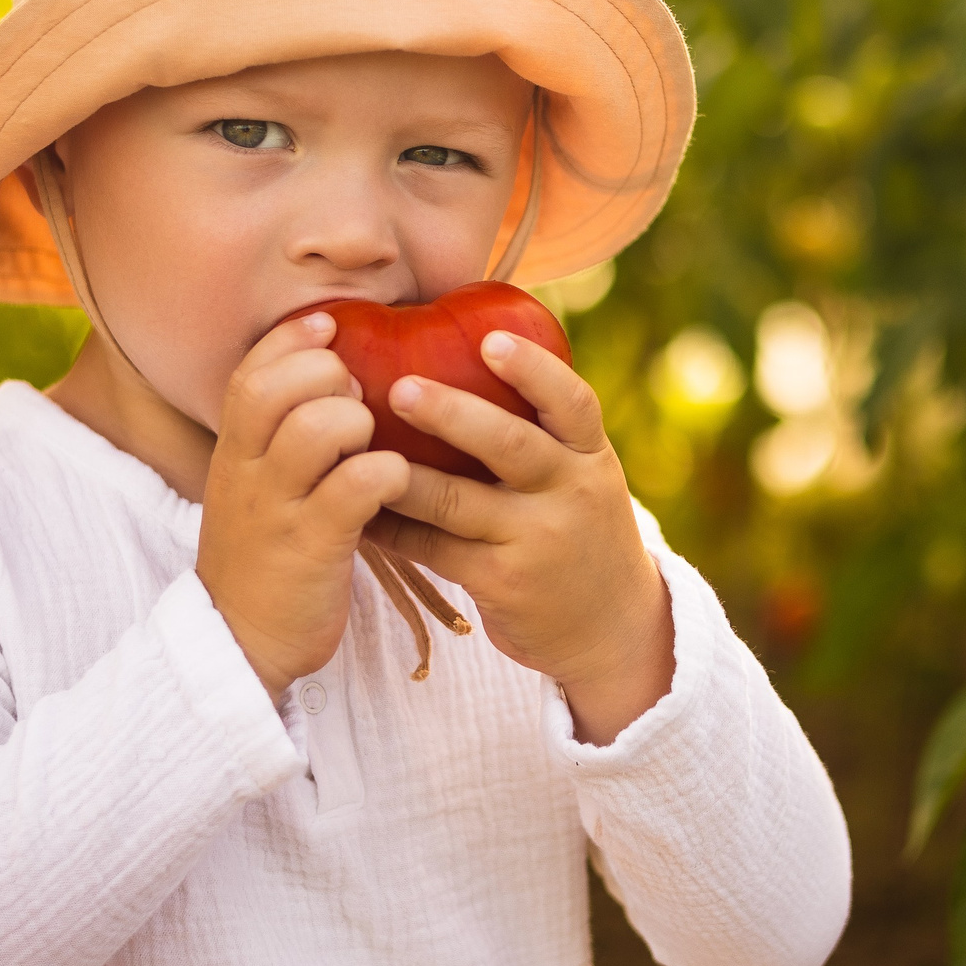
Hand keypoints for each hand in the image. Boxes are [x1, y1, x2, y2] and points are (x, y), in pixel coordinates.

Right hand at [197, 313, 410, 696]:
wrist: (242, 643)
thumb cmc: (268, 555)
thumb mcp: (258, 489)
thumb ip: (283, 438)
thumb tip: (337, 379)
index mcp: (235, 453)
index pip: (250, 372)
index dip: (291, 338)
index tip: (331, 327)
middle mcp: (246, 473)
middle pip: (278, 388)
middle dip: (330, 376)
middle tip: (361, 400)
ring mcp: (276, 510)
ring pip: (314, 429)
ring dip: (358, 422)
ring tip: (374, 443)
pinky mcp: (311, 548)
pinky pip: (354, 488)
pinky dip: (385, 473)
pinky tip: (396, 482)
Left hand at [363, 331, 672, 744]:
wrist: (611, 625)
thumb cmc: (578, 525)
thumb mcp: (582, 473)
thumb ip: (543, 427)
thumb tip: (472, 341)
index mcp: (589, 455)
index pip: (571, 402)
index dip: (533, 369)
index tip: (491, 340)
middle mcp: (570, 494)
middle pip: (510, 446)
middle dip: (452, 413)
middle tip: (399, 387)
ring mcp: (535, 541)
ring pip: (457, 503)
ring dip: (402, 475)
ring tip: (355, 447)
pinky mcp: (501, 583)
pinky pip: (434, 548)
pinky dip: (392, 526)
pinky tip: (356, 506)